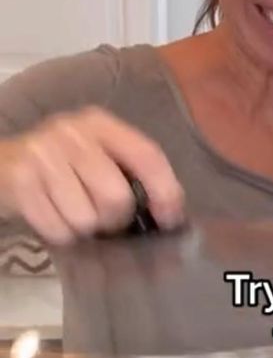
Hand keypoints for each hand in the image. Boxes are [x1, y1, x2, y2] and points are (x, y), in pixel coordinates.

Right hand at [0, 107, 184, 244]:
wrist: (1, 165)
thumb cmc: (60, 167)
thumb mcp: (95, 154)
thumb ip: (130, 171)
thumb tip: (170, 212)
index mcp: (99, 123)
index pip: (147, 155)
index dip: (166, 192)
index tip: (170, 219)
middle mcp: (71, 132)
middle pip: (116, 196)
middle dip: (114, 219)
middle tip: (102, 217)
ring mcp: (43, 155)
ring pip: (87, 218)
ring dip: (83, 227)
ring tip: (72, 212)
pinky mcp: (20, 182)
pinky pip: (59, 230)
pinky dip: (60, 234)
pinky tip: (52, 216)